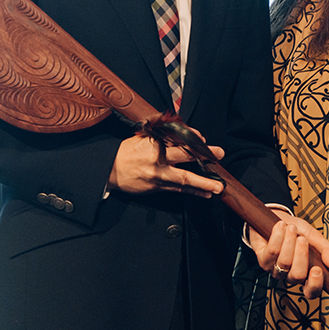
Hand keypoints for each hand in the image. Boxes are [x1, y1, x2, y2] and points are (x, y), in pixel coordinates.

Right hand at [108, 135, 223, 196]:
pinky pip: (178, 190)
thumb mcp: (144, 138)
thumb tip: (185, 136)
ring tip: (217, 187)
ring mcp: (157, 176)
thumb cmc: (127, 152)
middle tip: (219, 154)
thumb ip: (164, 138)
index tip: (204, 141)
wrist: (109, 169)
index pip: (177, 140)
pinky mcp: (156, 187)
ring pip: (184, 180)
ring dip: (203, 184)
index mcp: (154, 144)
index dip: (193, 140)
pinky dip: (193, 192)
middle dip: (204, 156)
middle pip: (184, 157)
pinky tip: (205, 194)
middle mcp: (157, 160)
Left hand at [250, 211, 328, 299]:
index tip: (317, 269)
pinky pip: (272, 251)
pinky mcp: (262, 260)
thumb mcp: (315, 236)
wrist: (276, 218)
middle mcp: (289, 275)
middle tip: (302, 239)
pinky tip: (281, 227)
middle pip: (297, 276)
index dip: (315, 285)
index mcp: (306, 273)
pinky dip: (278, 236)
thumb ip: (327, 249)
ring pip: (284, 262)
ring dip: (289, 241)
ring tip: (291, 228)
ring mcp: (275, 269)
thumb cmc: (296, 231)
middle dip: (301, 255)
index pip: (311, 291)